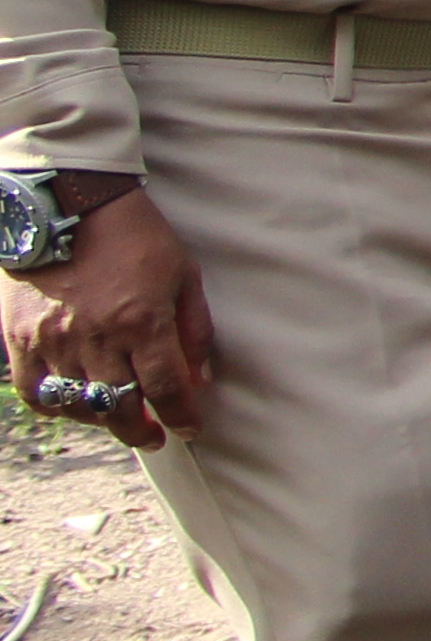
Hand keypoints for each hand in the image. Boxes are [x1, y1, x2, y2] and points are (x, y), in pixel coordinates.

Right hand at [3, 189, 216, 449]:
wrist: (67, 204)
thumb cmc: (134, 235)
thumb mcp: (183, 275)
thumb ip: (193, 330)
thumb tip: (199, 377)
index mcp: (142, 323)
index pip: (166, 389)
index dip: (181, 417)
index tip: (189, 429)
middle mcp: (97, 339)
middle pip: (120, 407)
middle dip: (141, 430)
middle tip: (153, 436)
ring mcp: (54, 341)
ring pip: (78, 405)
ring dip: (103, 419)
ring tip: (118, 417)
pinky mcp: (21, 338)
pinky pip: (35, 392)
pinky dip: (57, 405)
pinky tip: (74, 402)